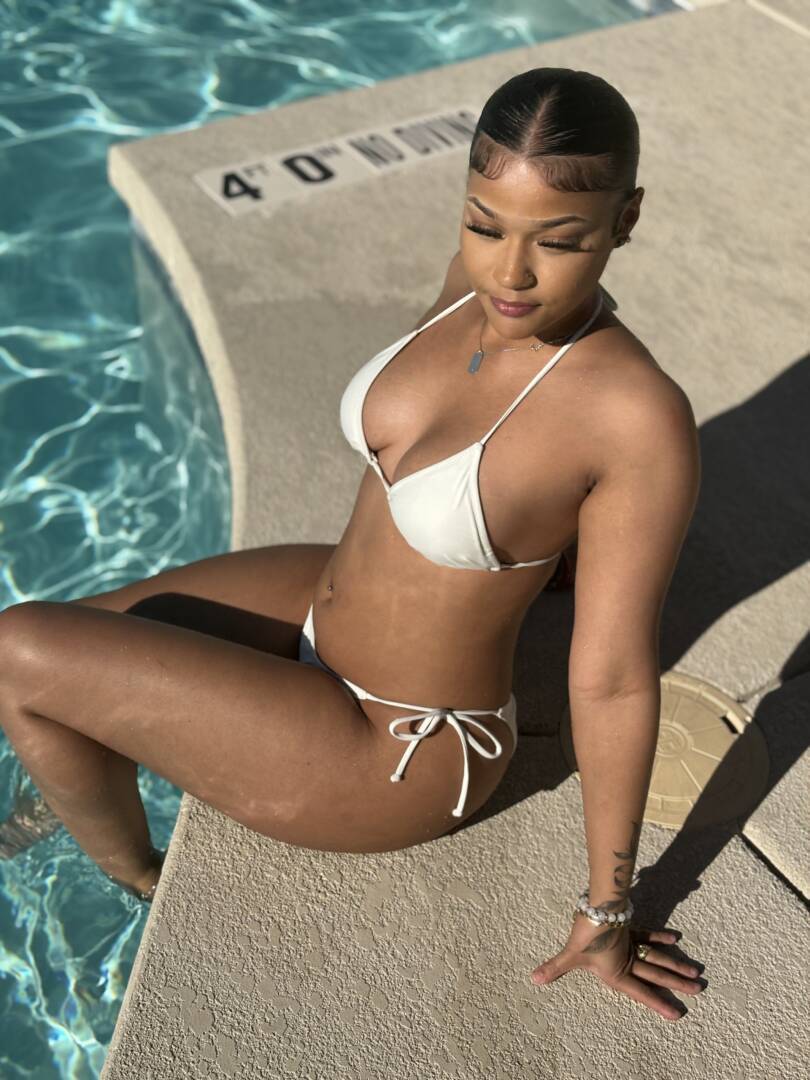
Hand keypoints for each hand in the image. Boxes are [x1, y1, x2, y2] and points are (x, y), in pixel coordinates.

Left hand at [530, 911, 704, 1020]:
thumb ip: (555, 968)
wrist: (597, 908)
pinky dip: (660, 936)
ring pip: (658, 957)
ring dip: (676, 964)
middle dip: (677, 984)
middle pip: (657, 974)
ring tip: (696, 973)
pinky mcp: (630, 928)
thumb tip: (534, 979)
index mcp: (617, 972)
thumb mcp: (571, 954)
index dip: (658, 1003)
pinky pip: (648, 934)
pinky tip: (675, 938)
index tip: (677, 1014)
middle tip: (699, 990)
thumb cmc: (586, 934)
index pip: (641, 992)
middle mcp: (628, 960)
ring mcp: (631, 943)